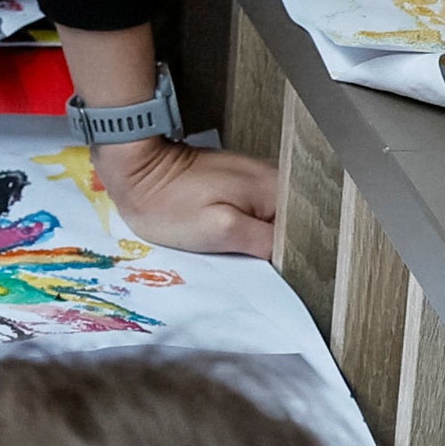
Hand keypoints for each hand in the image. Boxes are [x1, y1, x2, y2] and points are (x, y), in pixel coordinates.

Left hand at [99, 133, 280, 257]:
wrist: (138, 171)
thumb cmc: (172, 204)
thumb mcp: (221, 230)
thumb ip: (264, 242)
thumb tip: (293, 256)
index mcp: (275, 189)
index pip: (306, 230)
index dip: (297, 255)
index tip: (281, 274)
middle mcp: (274, 179)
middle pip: (295, 224)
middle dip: (284, 248)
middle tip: (261, 266)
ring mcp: (257, 178)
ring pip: (277, 219)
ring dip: (268, 239)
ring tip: (250, 256)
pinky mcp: (240, 183)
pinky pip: (259, 212)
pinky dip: (253, 228)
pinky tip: (240, 240)